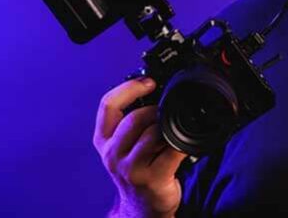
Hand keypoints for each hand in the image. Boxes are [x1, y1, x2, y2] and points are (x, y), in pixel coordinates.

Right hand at [93, 78, 187, 217]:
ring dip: (168, 127)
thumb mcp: (124, 145)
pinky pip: (172, 150)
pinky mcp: (151, 178)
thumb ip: (132, 121)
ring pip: (153, 133)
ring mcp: (131, 168)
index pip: (108, 105)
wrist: (142, 207)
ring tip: (173, 131)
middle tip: (168, 112)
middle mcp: (112, 153)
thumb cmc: (138, 170)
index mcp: (103, 140)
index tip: (148, 81)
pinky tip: (184, 143)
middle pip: (134, 118)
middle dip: (156, 110)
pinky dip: (182, 142)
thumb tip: (158, 92)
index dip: (129, 88)